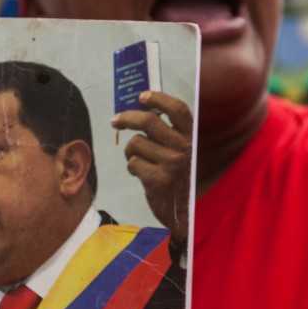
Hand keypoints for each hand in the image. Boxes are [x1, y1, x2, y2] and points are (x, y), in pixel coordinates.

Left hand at [111, 91, 192, 246]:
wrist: (187, 213)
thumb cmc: (180, 178)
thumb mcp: (183, 152)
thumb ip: (169, 133)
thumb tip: (140, 110)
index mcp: (191, 137)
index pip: (178, 109)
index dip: (159, 99)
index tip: (142, 96)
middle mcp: (184, 148)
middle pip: (149, 121)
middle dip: (127, 117)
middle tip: (115, 120)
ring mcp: (171, 164)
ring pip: (136, 144)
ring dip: (131, 151)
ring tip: (139, 160)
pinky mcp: (158, 180)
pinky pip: (133, 163)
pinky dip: (133, 167)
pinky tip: (142, 174)